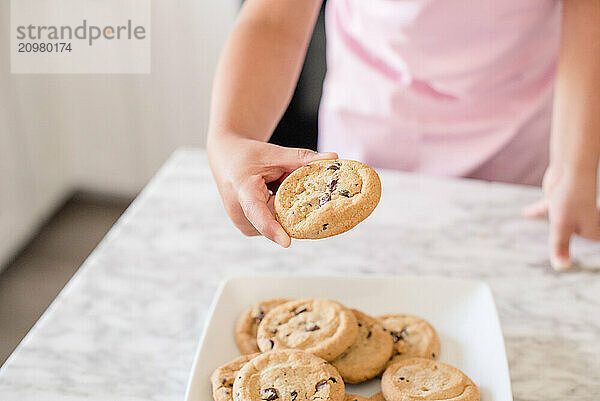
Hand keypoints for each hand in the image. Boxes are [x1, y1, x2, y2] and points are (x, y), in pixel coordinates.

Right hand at [207, 134, 337, 246]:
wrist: (226, 158)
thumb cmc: (248, 155)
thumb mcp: (275, 153)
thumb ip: (303, 158)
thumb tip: (334, 158)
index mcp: (242, 192)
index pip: (258, 214)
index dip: (273, 229)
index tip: (286, 242)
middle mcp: (240, 214)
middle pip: (278, 218)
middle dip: (291, 203)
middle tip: (283, 179)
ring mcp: (244, 224)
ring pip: (278, 222)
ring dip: (284, 207)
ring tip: (271, 185)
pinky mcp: (249, 229)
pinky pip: (274, 223)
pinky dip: (278, 210)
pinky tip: (269, 194)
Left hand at [524, 166, 599, 269]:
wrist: (570, 168)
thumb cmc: (571, 197)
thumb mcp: (562, 226)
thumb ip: (560, 247)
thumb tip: (562, 267)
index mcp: (591, 231)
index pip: (590, 247)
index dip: (585, 254)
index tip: (572, 265)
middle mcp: (584, 222)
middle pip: (575, 237)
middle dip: (566, 245)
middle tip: (559, 259)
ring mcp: (572, 211)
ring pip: (560, 224)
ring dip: (552, 229)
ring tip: (540, 239)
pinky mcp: (560, 200)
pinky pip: (548, 209)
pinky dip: (538, 211)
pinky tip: (526, 213)